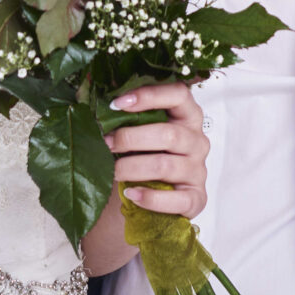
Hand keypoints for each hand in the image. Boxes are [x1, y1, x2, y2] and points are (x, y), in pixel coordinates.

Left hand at [107, 83, 209, 217]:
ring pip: (165, 165)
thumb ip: (127, 115)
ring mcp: (198, 170)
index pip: (179, 94)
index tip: (117, 104)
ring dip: (133, 168)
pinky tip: (131, 193)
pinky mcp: (196, 198)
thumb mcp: (138, 131)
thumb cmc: (142, 156)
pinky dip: (150, 198)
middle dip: (131, 138)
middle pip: (169, 134)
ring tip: (112, 171)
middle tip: (106, 143)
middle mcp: (197, 141)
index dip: (149, 95)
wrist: (149, 196)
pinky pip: (177, 200)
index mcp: (187, 116)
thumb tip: (96, 99)